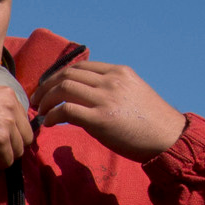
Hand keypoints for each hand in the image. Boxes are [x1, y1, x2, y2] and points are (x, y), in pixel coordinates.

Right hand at [0, 82, 34, 169]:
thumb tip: (1, 119)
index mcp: (7, 93)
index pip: (22, 120)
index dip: (9, 132)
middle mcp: (11, 105)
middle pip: (25, 137)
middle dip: (9, 145)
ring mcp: (8, 123)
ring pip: (17, 152)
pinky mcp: (1, 141)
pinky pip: (4, 163)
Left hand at [32, 59, 185, 160]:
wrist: (168, 137)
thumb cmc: (149, 121)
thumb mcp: (131, 93)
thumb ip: (108, 89)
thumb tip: (81, 98)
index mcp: (119, 72)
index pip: (80, 66)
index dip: (58, 76)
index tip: (47, 88)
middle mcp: (111, 81)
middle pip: (67, 74)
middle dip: (46, 86)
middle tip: (37, 100)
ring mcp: (106, 98)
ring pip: (63, 88)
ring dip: (46, 100)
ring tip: (41, 111)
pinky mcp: (101, 119)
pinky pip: (66, 110)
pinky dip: (52, 116)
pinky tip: (49, 124)